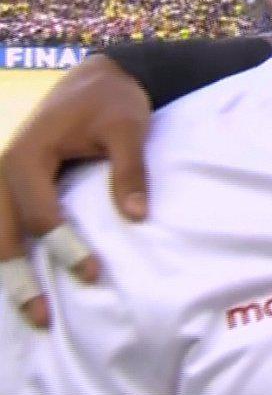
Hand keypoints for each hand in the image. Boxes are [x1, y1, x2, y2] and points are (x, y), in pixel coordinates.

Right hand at [0, 54, 151, 326]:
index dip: (65, 246)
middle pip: (3, 232)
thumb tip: (135, 217)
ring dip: (7, 270)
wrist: (99, 77)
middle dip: (18, 276)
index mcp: (28, 155)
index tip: (92, 274)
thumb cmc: (114, 102)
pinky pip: (4, 221)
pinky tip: (19, 282)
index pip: (41, 214)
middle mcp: (5, 168)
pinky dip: (7, 250)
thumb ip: (129, 170)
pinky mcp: (14, 185)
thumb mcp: (128, 128)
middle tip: (40, 317)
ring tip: (29, 311)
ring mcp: (4, 178)